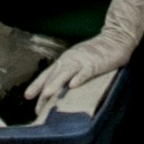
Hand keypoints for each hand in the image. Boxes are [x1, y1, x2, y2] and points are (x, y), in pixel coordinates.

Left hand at [24, 0, 143, 123]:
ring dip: (55, 83)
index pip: (47, 74)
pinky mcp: (95, 63)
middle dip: (43, 90)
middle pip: (53, 75)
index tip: (28, 97)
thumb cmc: (96, 53)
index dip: (37, 85)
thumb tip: (57, 91)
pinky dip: (79, 77)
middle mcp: (70, 59)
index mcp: (65, 60)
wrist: (115, 38)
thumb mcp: (78, 62)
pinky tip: (73, 85)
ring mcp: (82, 60)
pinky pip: (86, 71)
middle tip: (36, 106)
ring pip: (66, 73)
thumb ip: (68, 74)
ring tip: (47, 94)